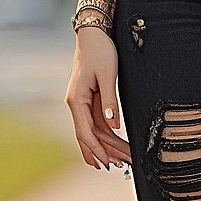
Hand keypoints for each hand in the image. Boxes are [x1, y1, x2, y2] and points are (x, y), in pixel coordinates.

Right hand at [65, 27, 130, 168]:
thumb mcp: (107, 76)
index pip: (85, 132)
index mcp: (76, 100)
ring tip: (123, 160)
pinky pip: (98, 122)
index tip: (106, 164)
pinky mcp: (91, 100)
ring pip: (94, 131)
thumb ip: (110, 102)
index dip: (96, 150)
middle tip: (122, 166)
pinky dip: (107, 135)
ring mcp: (83, 103)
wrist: (93, 34)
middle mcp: (76, 104)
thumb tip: (114, 125)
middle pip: (89, 136)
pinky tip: (115, 146)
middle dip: (105, 152)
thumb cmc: (99, 51)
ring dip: (108, 146)